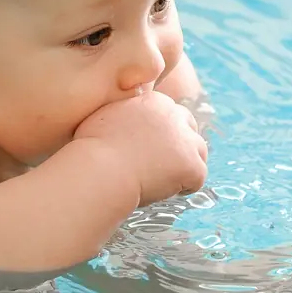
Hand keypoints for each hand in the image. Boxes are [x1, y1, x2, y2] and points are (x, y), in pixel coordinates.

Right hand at [73, 91, 207, 205]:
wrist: (100, 170)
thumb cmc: (92, 147)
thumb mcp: (104, 115)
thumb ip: (122, 111)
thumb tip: (122, 116)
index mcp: (155, 101)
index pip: (170, 113)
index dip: (161, 133)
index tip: (149, 148)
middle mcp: (175, 115)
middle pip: (189, 128)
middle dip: (179, 145)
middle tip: (160, 164)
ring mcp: (187, 140)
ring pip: (199, 152)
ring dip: (185, 165)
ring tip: (163, 179)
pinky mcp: (192, 165)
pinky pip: (197, 179)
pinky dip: (183, 187)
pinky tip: (162, 191)